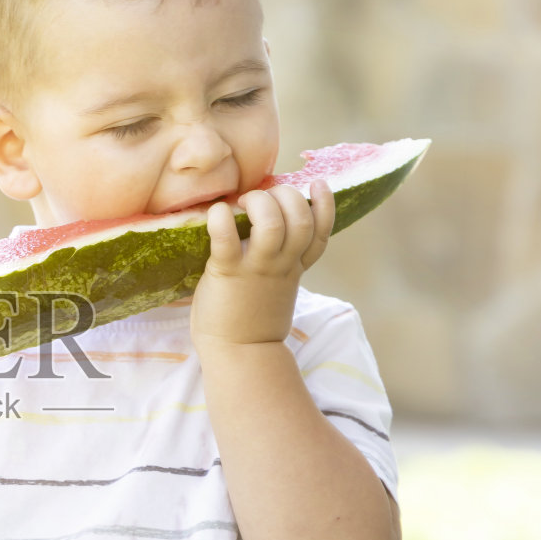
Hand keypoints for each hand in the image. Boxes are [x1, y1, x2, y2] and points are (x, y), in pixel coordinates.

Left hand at [191, 177, 333, 349]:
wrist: (238, 355)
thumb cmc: (250, 320)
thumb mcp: (276, 289)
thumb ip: (278, 264)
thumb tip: (263, 235)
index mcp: (294, 268)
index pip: (321, 233)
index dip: (324, 205)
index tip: (317, 184)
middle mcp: (281, 265)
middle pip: (300, 219)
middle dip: (286, 196)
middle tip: (262, 197)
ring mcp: (257, 269)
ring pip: (275, 224)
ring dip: (260, 203)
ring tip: (243, 202)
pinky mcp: (228, 273)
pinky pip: (227, 238)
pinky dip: (221, 218)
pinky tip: (216, 212)